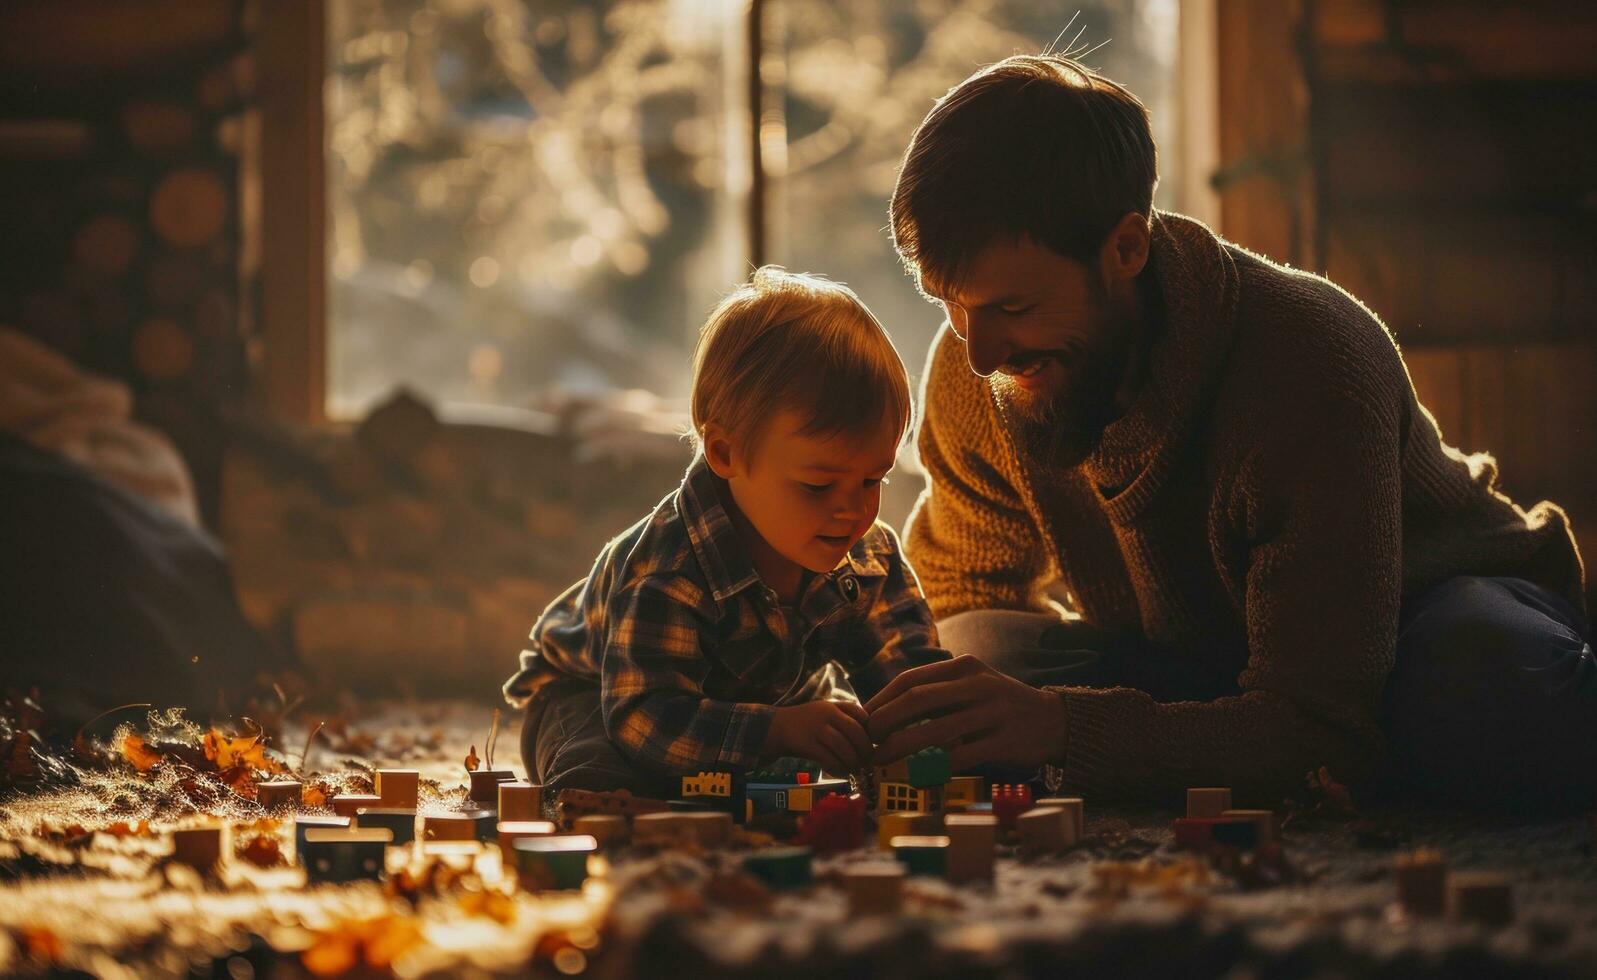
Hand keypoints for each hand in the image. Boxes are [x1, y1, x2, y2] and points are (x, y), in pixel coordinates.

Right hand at [763, 700, 872, 775]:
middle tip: (867, 761)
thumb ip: (842, 722)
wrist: (771, 727)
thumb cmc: (802, 725)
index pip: (859, 712)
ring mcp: (815, 727)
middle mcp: (826, 713)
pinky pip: (829, 758)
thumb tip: (867, 741)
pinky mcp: (806, 743)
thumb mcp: (822, 715)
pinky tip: (841, 773)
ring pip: (843, 746)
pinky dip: (839, 769)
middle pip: (854, 730)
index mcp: (832, 705)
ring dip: (853, 762)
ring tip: (855, 770)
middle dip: (865, 749)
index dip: (869, 728)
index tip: (872, 743)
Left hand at [865, 655, 1065, 770]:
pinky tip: (916, 776)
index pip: (912, 680)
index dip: (882, 699)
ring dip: (902, 747)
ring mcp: (992, 714)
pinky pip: (961, 757)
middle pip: (918, 700)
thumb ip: (939, 693)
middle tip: (867, 740)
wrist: (1055, 721)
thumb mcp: (974, 685)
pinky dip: (934, 767)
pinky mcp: (1003, 743)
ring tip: (881, 759)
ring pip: (936, 730)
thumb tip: (887, 712)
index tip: (863, 719)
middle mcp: (978, 685)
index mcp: (965, 668)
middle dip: (885, 721)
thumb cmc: (1002, 705)